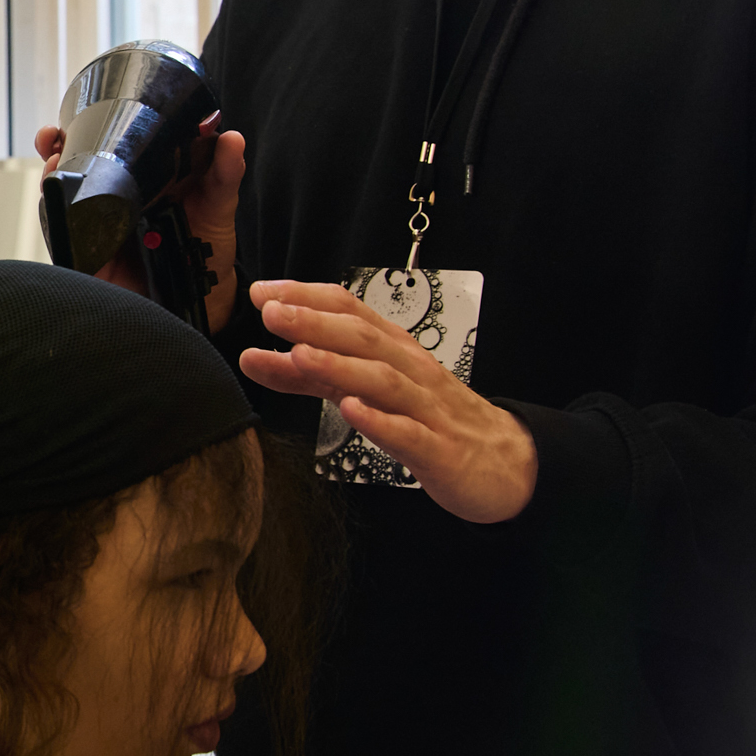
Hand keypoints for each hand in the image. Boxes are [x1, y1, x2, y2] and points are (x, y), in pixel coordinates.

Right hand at [35, 116, 245, 333]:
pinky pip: (68, 239)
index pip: (104, 145)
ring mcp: (101, 227)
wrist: (205, 293)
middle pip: (74, 168)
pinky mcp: (94, 258)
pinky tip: (59, 208)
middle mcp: (115, 199)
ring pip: (64, 199)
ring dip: (52, 181)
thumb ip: (225, 171)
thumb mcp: (219, 200)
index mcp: (141, 177)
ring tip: (54, 167)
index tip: (73, 119)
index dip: (84, 128)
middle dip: (55, 150)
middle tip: (53, 139)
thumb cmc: (208, 242)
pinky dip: (59, 224)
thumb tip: (231, 138)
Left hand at [239, 280, 536, 522]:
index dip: (307, 298)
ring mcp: (426, 408)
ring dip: (339, 365)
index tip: (262, 292)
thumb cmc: (426, 418)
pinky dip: (378, 420)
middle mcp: (409, 370)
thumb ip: (310, 375)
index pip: (349, 310)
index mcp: (392, 349)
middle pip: (362, 338)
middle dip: (315, 322)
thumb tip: (253, 356)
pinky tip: (350, 412)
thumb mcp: (363, 390)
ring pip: (383, 380)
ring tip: (299, 355)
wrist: (502, 464)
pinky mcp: (439, 449)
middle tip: (271, 313)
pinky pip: (409, 433)